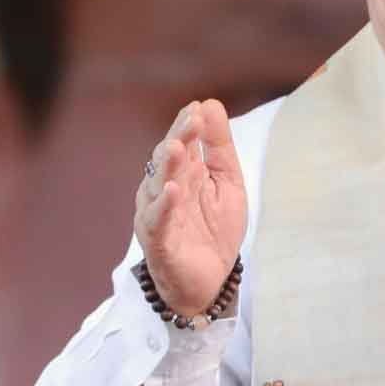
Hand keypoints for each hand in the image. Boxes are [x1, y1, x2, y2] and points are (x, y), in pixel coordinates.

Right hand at [134, 100, 247, 314]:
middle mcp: (163, 190)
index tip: (199, 107)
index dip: (187, 125)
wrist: (211, 281)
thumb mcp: (227, 182)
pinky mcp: (159, 241)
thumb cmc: (214, 230)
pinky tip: (172, 191)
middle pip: (168, 160)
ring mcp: (157, 215)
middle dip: (179, 138)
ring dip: (168, 167)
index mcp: (182, 174)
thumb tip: (211, 103)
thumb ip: (219, 147)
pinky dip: (164, 206)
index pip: (180, 141)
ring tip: (177, 148)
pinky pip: (158, 221)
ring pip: (157, 186)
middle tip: (191, 119)